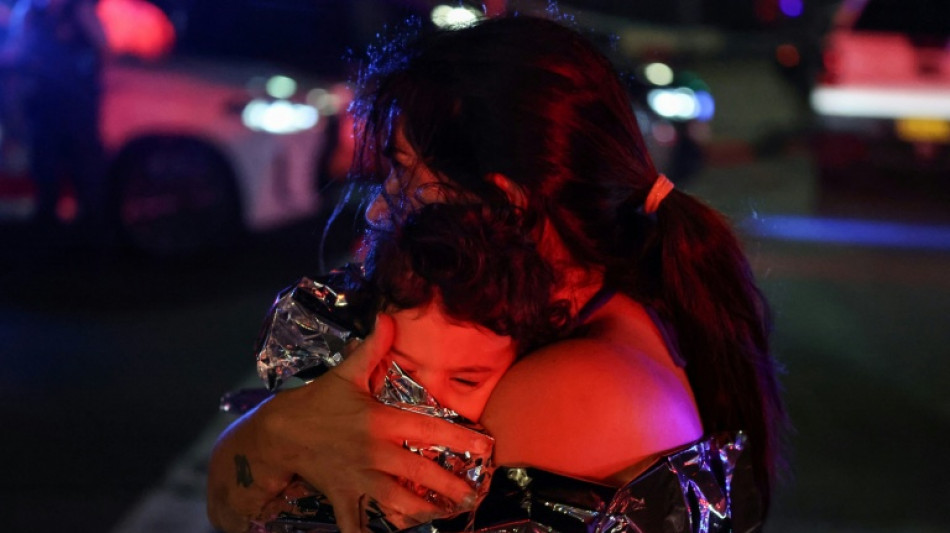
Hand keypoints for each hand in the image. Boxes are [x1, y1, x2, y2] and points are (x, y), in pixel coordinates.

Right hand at [257, 314, 490, 532]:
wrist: (278, 433)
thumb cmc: (316, 402)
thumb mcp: (344, 373)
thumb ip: (372, 348)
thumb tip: (388, 317)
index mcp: (380, 422)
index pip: (429, 431)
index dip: (460, 439)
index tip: (485, 447)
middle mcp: (374, 453)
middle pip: (420, 475)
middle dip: (451, 488)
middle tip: (474, 495)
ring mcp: (358, 478)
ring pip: (397, 503)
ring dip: (423, 512)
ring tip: (447, 515)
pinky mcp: (342, 495)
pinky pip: (355, 524)